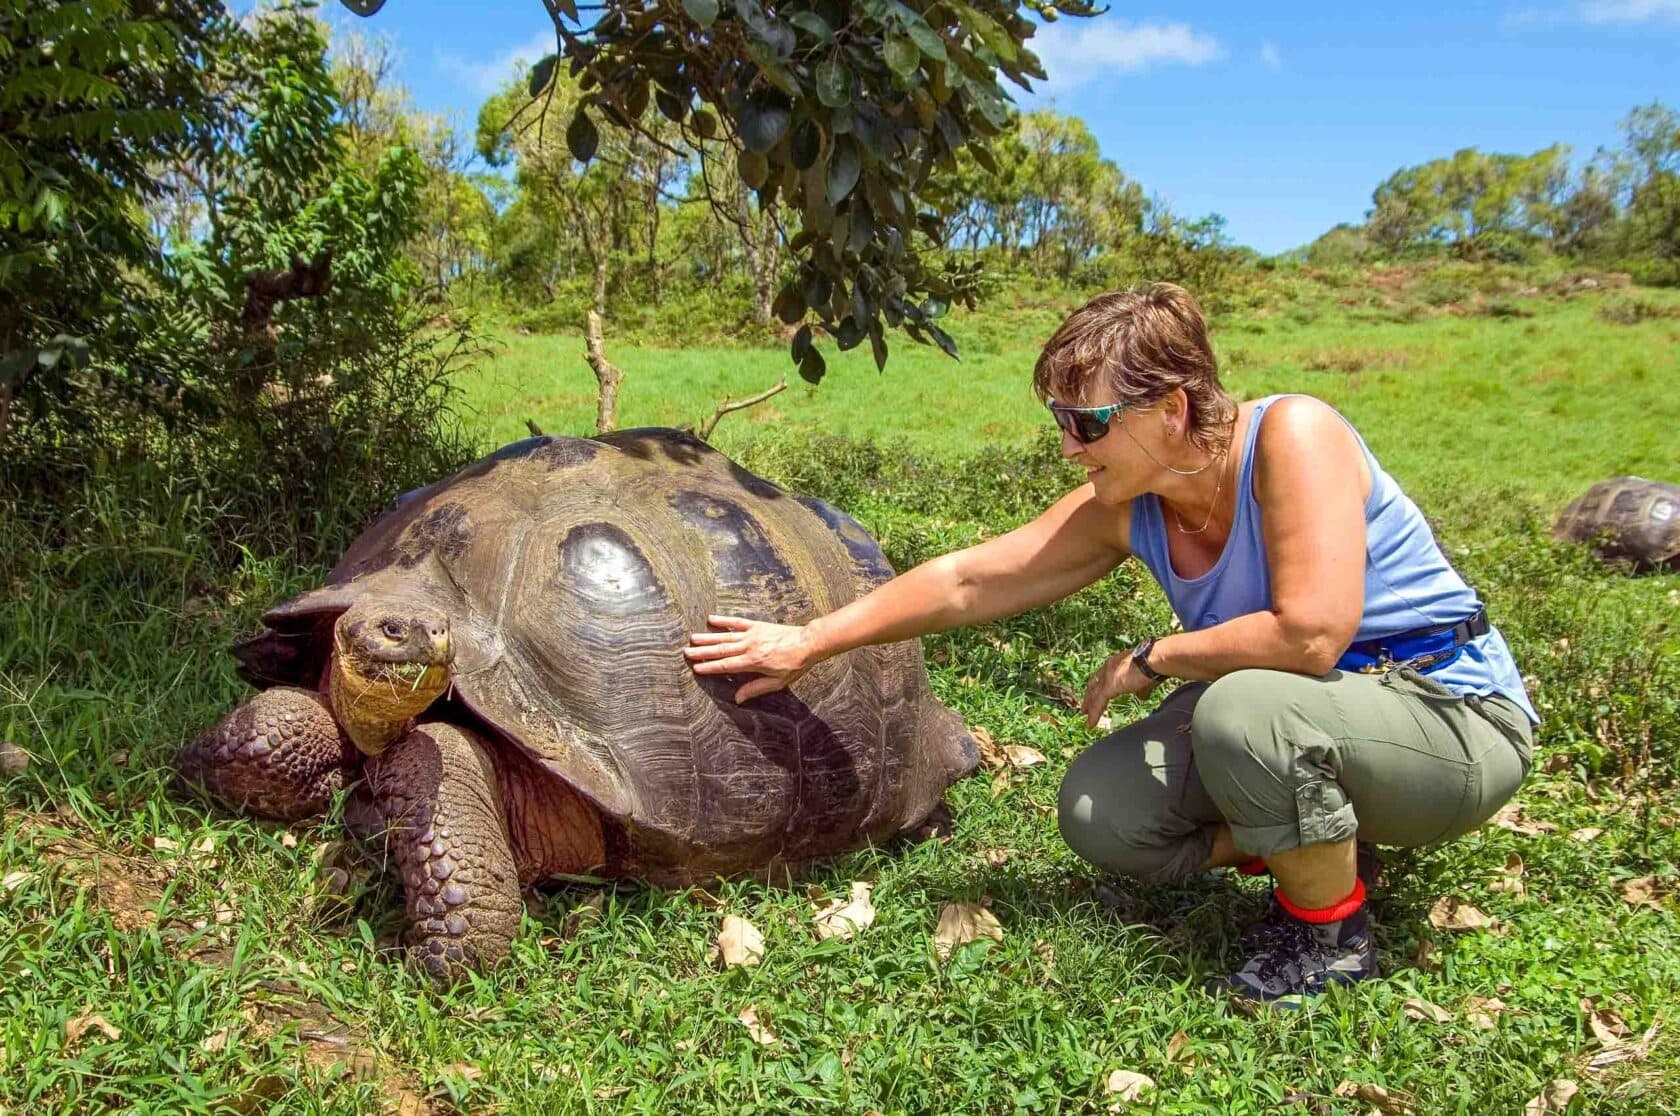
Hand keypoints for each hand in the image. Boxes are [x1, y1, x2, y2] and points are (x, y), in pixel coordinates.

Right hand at [684, 614, 816, 702]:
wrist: (807, 643)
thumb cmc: (794, 664)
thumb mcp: (777, 682)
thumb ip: (756, 689)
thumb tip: (738, 698)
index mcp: (752, 662)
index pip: (726, 665)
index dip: (710, 667)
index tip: (696, 668)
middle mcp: (749, 647)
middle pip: (721, 650)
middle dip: (702, 652)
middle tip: (686, 653)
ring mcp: (752, 634)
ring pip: (725, 636)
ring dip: (708, 637)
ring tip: (692, 638)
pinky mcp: (757, 625)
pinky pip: (737, 622)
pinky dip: (724, 621)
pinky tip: (711, 619)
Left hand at [1081, 648, 1158, 729]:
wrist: (1154, 660)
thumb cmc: (1153, 666)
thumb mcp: (1144, 679)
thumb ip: (1140, 689)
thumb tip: (1141, 697)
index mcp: (1116, 663)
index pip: (1102, 676)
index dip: (1098, 687)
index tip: (1094, 695)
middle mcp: (1108, 667)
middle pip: (1094, 684)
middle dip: (1089, 696)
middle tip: (1084, 708)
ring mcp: (1107, 676)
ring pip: (1094, 694)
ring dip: (1089, 706)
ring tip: (1085, 717)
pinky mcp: (1109, 686)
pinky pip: (1098, 703)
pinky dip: (1094, 714)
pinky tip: (1091, 724)